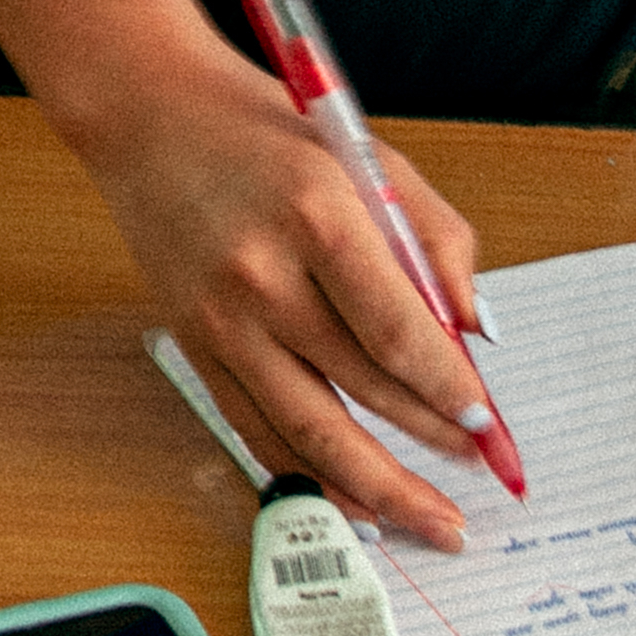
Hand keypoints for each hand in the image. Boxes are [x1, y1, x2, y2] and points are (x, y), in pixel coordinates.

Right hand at [74, 44, 495, 547]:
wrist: (147, 114)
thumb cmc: (265, 129)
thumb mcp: (369, 159)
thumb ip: (435, 240)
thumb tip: (473, 333)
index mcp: (318, 216)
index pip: (399, 332)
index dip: (449, 389)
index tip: (487, 422)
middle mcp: (263, 277)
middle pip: (363, 388)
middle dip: (431, 441)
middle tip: (478, 480)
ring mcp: (221, 320)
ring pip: (310, 430)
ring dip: (377, 486)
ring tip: (427, 521)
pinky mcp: (193, 346)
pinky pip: (256, 431)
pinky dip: (307, 476)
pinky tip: (352, 503)